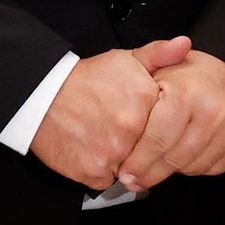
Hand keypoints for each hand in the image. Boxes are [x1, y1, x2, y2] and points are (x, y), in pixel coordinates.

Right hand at [28, 37, 191, 190]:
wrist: (40, 96)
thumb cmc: (84, 80)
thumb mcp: (122, 60)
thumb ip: (158, 55)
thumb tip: (184, 45)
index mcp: (144, 98)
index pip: (167, 124)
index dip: (152, 123)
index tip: (137, 116)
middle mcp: (131, 128)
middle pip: (149, 147)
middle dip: (137, 141)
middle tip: (117, 127)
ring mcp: (112, 153)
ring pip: (131, 167)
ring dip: (121, 157)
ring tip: (103, 137)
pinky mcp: (93, 172)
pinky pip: (108, 180)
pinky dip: (101, 169)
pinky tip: (90, 149)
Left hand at [115, 49, 224, 192]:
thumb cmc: (191, 74)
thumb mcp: (162, 64)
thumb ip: (142, 69)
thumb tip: (118, 80)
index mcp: (186, 95)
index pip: (156, 139)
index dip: (138, 161)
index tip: (123, 172)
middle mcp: (212, 115)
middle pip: (173, 158)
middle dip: (149, 173)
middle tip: (132, 181)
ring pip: (190, 167)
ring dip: (169, 171)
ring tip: (153, 168)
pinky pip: (208, 169)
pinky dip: (190, 167)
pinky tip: (179, 158)